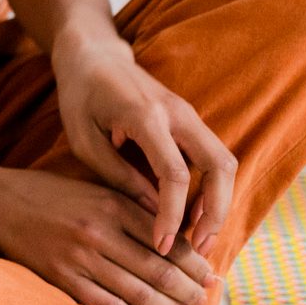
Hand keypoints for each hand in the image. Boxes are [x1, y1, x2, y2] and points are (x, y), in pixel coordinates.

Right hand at [0, 166, 220, 304]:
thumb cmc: (48, 193)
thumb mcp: (93, 187)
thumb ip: (131, 206)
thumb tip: (175, 232)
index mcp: (111, 204)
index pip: (168, 239)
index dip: (196, 262)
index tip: (212, 275)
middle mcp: (99, 231)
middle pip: (159, 270)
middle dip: (189, 289)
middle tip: (205, 300)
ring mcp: (79, 258)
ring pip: (138, 292)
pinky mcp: (62, 278)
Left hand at [52, 35, 237, 258]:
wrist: (93, 56)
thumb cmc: (81, 97)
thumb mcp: (84, 139)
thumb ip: (116, 174)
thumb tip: (151, 212)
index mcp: (146, 116)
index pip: (174, 173)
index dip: (172, 214)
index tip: (160, 244)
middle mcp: (178, 113)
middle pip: (220, 166)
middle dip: (216, 212)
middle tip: (198, 248)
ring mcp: (189, 114)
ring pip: (224, 163)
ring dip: (219, 203)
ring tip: (199, 239)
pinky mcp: (190, 121)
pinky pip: (213, 158)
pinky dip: (212, 189)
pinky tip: (195, 216)